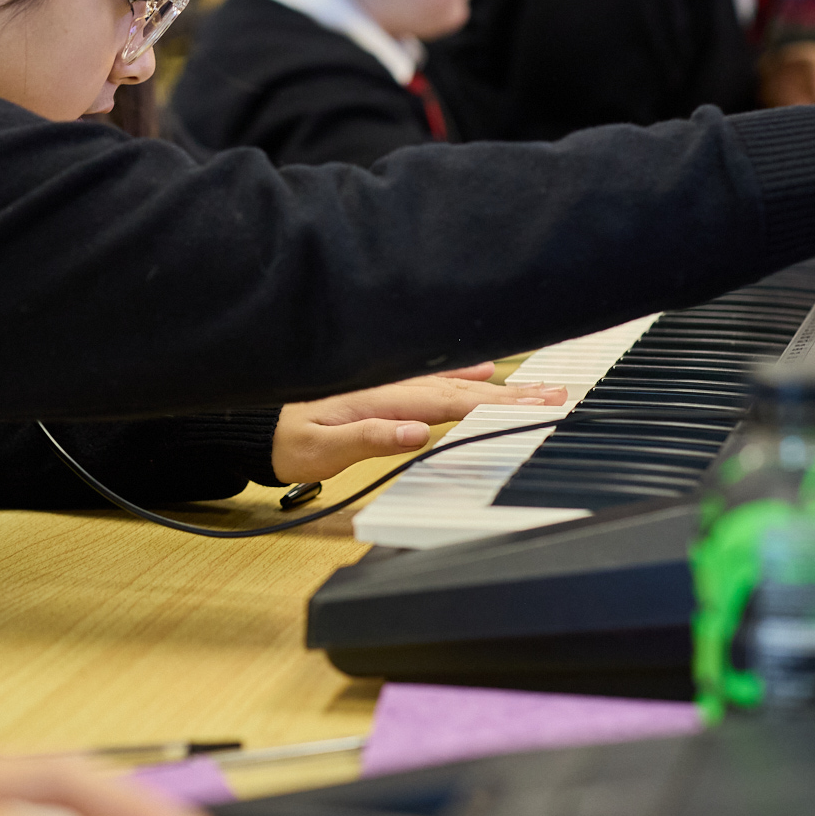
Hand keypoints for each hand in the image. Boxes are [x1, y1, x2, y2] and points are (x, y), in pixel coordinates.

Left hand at [269, 364, 565, 482]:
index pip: (456, 400)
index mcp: (386, 398)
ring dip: (498, 383)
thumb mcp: (321, 449)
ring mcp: (391, 383)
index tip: (541, 403)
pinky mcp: (384, 387)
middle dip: (515, 392)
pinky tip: (484, 366)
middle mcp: (394, 385)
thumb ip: (370, 439)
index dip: (500, 402)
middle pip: (466, 388)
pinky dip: (463, 370)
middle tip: (560, 394)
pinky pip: (433, 376)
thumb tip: (418, 433)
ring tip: (539, 384)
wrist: (254, 422)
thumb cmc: (285, 439)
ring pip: (456, 381)